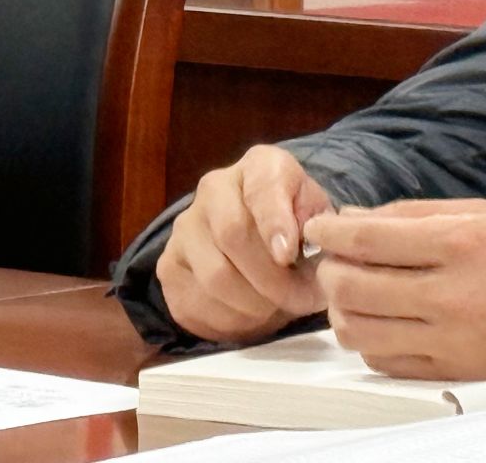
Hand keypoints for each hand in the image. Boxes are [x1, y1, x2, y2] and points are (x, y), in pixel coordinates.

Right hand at [158, 144, 331, 343]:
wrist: (258, 235)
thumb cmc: (294, 221)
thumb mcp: (316, 212)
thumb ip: (316, 224)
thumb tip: (305, 249)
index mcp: (259, 165)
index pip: (262, 187)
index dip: (274, 222)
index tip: (288, 255)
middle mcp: (214, 189)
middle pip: (233, 235)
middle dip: (272, 278)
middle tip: (302, 300)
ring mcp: (185, 228)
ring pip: (214, 276)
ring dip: (254, 304)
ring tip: (282, 309)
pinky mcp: (168, 267)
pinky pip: (195, 303)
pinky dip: (229, 320)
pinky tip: (253, 317)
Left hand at [302, 199, 485, 382]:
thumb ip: (422, 214)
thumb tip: (360, 218)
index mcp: (462, 243)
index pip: (369, 239)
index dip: (331, 232)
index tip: (318, 228)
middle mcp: (451, 293)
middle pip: (354, 287)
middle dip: (330, 270)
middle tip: (333, 259)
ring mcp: (449, 338)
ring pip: (359, 331)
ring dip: (342, 309)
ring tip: (352, 292)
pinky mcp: (451, 370)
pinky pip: (383, 361)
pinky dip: (369, 341)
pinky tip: (381, 321)